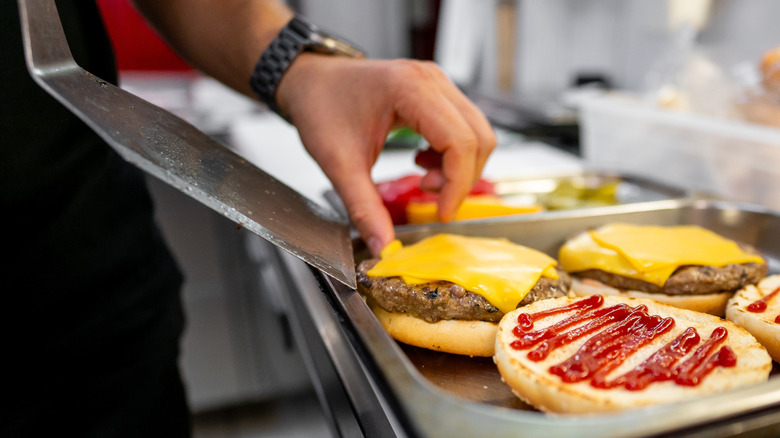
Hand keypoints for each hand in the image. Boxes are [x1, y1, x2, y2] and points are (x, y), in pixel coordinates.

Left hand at [276, 54, 496, 255]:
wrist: (310, 81)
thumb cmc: (320, 108)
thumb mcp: (339, 165)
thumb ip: (364, 208)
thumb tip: (384, 247)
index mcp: (410, 89)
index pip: (460, 142)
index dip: (456, 184)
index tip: (440, 213)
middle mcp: (431, 80)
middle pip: (479, 138)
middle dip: (461, 179)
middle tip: (428, 198)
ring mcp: (438, 83)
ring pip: (478, 133)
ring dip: (459, 168)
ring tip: (423, 180)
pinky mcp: (437, 93)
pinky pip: (465, 127)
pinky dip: (453, 156)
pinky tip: (423, 163)